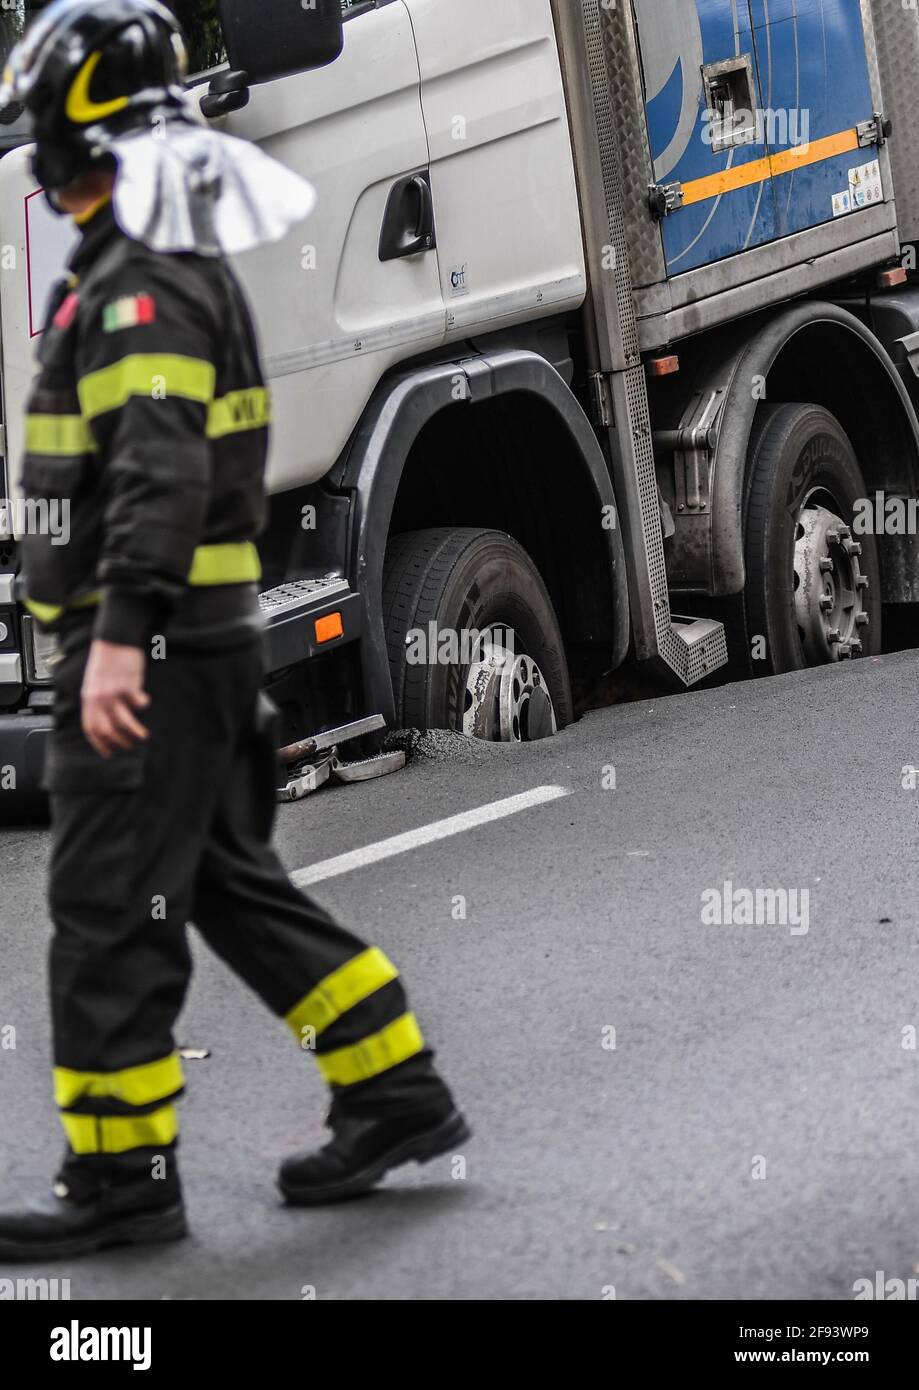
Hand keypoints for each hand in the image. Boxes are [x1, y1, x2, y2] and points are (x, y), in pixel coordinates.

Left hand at [81, 639, 150, 758]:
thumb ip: (96, 701)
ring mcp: (114, 692)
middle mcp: (99, 697)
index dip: (99, 743)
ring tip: (143, 736)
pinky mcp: (129, 684)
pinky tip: (145, 702)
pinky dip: (143, 706)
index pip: (91, 728)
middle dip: (119, 742)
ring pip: (123, 721)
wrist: (114, 639)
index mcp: (89, 698)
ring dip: (134, 733)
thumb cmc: (107, 661)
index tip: (108, 753)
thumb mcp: (93, 683)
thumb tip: (104, 721)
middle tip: (129, 745)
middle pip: (107, 729)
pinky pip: (139, 703)